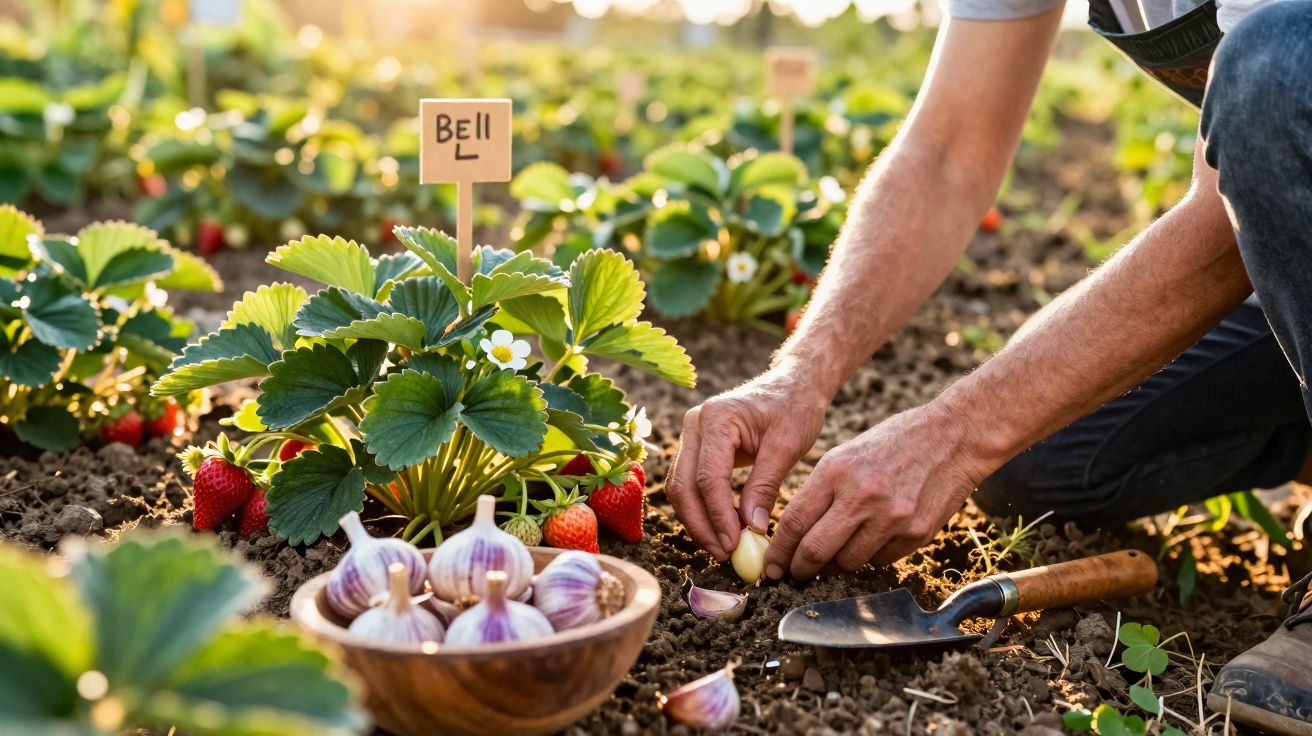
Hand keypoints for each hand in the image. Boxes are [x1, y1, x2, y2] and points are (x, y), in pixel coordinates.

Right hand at [666, 361, 828, 560]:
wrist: (794, 384)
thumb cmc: (795, 408)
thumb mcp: (787, 446)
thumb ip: (766, 486)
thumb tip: (752, 528)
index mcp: (716, 418)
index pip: (707, 478)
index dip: (718, 516)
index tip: (735, 545)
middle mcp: (695, 423)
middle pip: (683, 485)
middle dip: (701, 525)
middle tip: (724, 554)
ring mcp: (692, 434)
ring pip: (680, 487)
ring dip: (698, 521)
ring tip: (723, 548)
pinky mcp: (698, 446)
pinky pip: (690, 483)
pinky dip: (703, 508)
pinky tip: (723, 529)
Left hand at [764, 402, 988, 579]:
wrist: (952, 437)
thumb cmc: (893, 443)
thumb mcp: (846, 455)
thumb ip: (820, 492)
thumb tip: (795, 534)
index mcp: (836, 472)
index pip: (795, 522)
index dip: (778, 551)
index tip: (771, 566)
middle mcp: (862, 497)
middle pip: (816, 551)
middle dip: (799, 569)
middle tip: (794, 575)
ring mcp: (891, 518)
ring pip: (848, 563)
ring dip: (835, 566)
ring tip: (833, 557)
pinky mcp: (916, 534)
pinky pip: (880, 560)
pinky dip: (870, 557)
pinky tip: (871, 541)